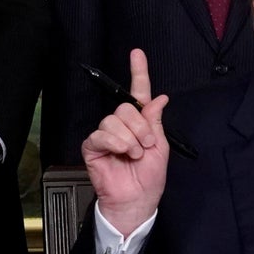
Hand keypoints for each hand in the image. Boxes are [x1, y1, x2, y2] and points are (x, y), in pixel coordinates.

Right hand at [83, 48, 169, 234]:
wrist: (137, 200)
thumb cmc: (149, 178)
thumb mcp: (160, 147)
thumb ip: (156, 121)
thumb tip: (159, 97)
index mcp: (140, 123)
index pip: (138, 93)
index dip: (138, 72)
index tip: (137, 53)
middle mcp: (122, 126)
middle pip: (125, 107)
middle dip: (140, 126)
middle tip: (146, 145)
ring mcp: (106, 135)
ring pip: (114, 120)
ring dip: (129, 138)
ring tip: (134, 154)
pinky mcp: (93, 146)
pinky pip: (101, 134)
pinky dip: (115, 143)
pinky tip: (122, 153)